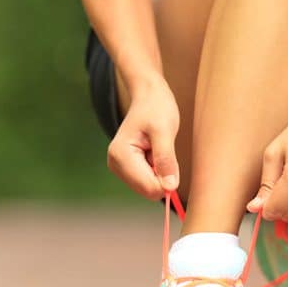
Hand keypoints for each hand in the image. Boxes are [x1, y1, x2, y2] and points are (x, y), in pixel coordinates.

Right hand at [107, 78, 180, 199]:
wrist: (148, 96)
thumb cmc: (156, 108)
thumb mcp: (165, 131)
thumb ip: (166, 160)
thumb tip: (170, 187)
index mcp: (121, 155)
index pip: (148, 187)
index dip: (167, 181)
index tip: (172, 161)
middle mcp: (115, 164)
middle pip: (147, 190)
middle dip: (161, 176)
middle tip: (162, 151)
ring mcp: (119, 168)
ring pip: (148, 188)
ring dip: (159, 172)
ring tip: (157, 149)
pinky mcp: (126, 169)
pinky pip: (147, 182)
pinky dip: (156, 171)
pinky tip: (153, 153)